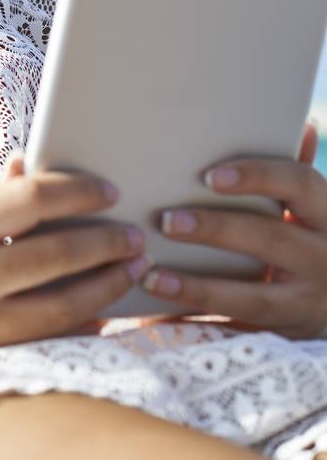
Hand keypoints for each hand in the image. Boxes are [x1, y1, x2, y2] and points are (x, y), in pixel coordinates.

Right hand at [0, 156, 147, 382]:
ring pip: (62, 304)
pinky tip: (104, 313)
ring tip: (131, 268)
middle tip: (135, 233)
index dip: (76, 191)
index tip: (106, 191)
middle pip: (57, 254)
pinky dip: (81, 326)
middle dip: (106, 242)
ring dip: (106, 285)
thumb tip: (31, 170)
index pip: (30, 201)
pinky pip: (46, 340)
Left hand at [139, 121, 326, 338]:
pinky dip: (200, 322)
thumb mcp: (316, 210)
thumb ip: (297, 177)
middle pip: (271, 238)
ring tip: (151, 276)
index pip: (298, 183)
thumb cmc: (316, 241)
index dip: (256, 176)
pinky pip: (242, 330)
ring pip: (256, 298)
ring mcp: (309, 303)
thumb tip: (301, 125)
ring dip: (199, 287)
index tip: (210, 176)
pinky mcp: (287, 334)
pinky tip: (160, 315)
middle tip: (167, 220)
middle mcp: (325, 258)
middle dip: (217, 230)